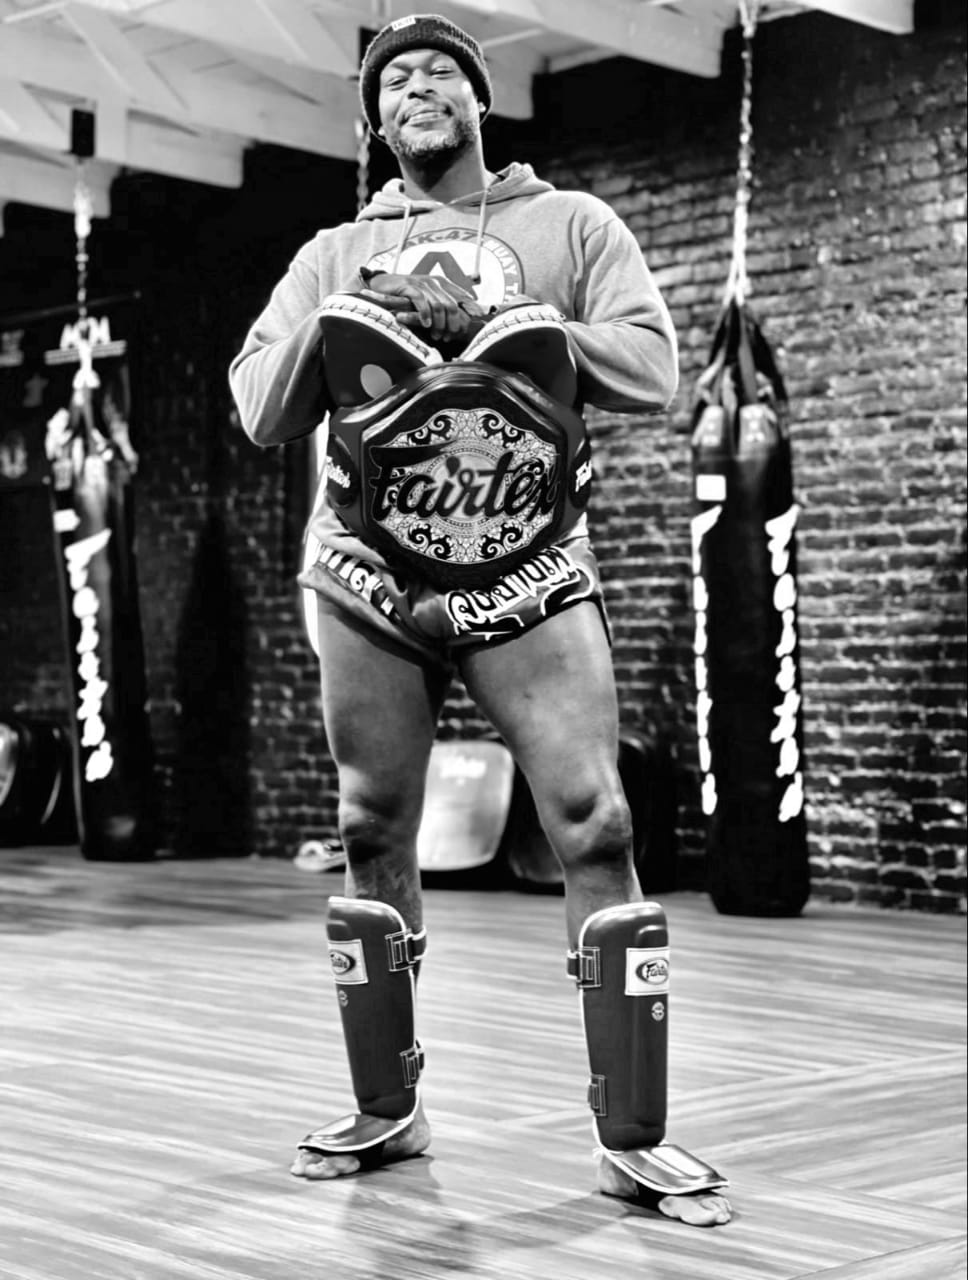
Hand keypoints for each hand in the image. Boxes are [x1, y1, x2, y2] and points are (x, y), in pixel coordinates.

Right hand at [359, 271, 485, 343]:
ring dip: (439, 324)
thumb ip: (441, 308)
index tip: (466, 330)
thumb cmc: (405, 297)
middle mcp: (434, 282)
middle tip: (447, 338)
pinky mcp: (409, 286)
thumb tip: (459, 325)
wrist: (381, 286)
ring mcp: (422, 283)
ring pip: (439, 306)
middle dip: (451, 325)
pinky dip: (425, 315)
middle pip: (452, 306)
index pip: (462, 298)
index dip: (466, 314)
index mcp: (442, 284)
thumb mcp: (426, 301)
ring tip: (435, 335)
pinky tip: (425, 325)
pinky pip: (422, 302)